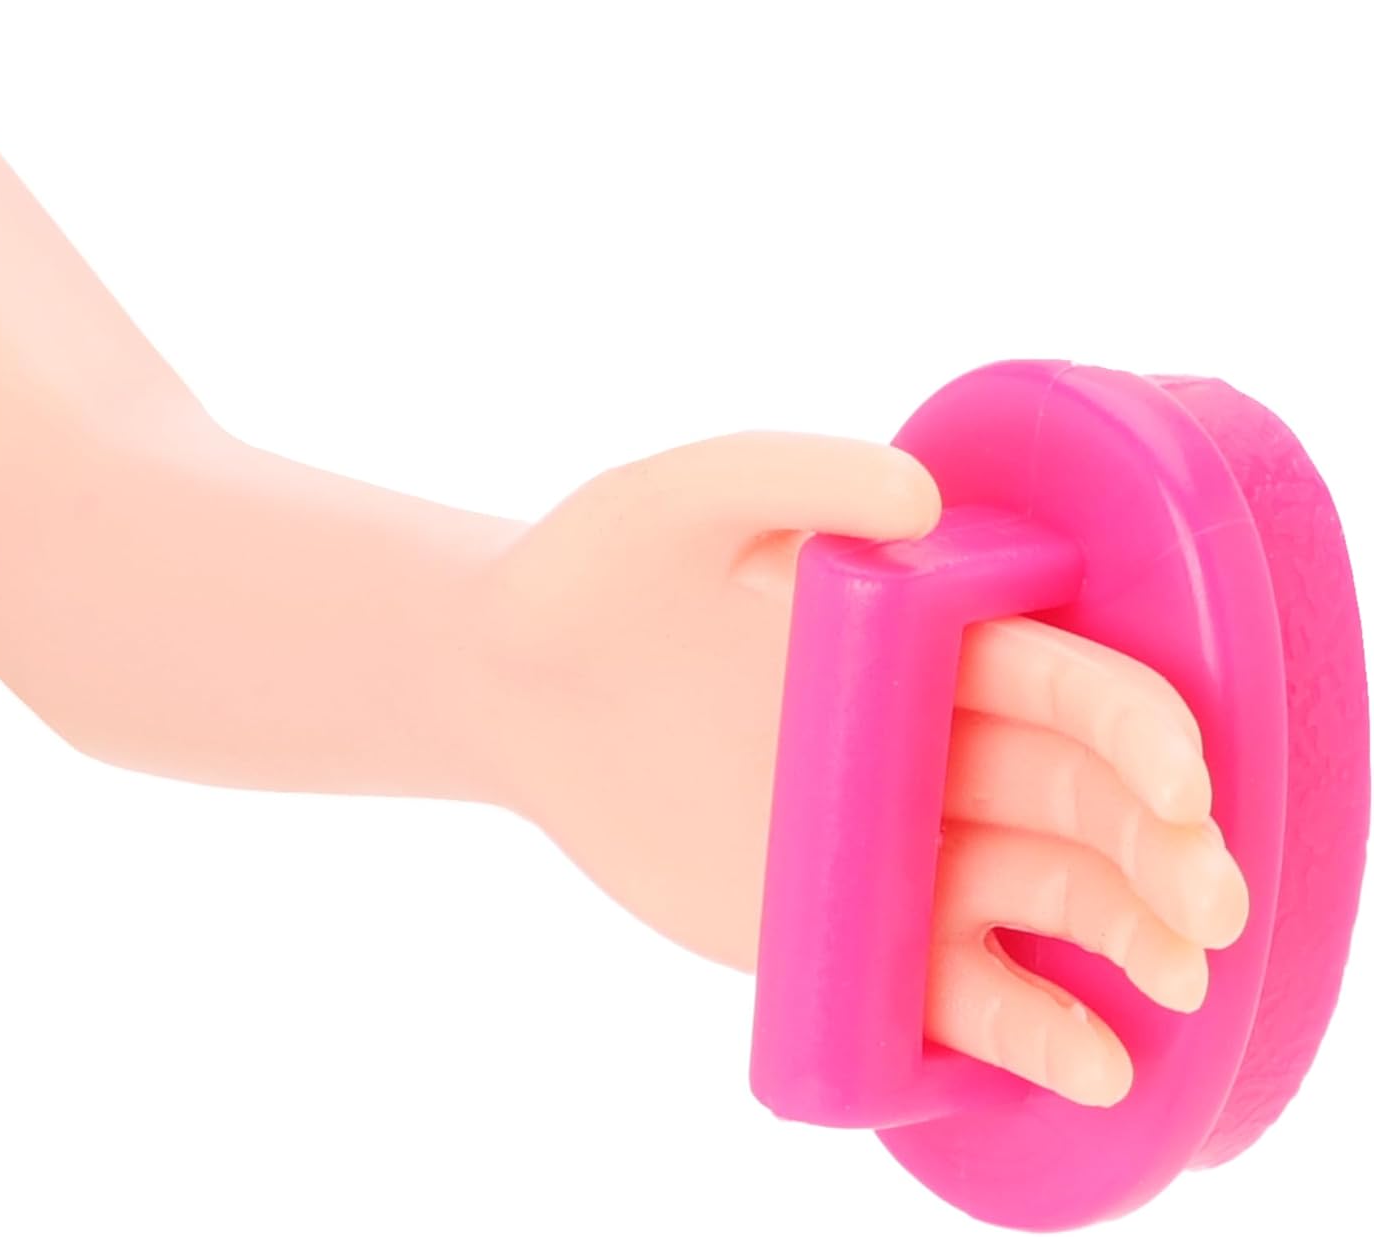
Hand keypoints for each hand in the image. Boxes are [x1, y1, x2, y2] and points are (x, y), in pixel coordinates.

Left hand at [478, 433, 1246, 1105]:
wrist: (508, 683)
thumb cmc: (590, 574)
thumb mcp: (675, 500)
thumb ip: (787, 473)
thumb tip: (920, 495)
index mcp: (925, 637)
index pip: (1062, 682)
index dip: (1132, 728)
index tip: (1177, 782)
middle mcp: (931, 739)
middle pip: (1077, 795)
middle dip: (1157, 844)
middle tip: (1206, 904)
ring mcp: (896, 841)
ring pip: (1044, 892)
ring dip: (1124, 935)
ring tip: (1175, 981)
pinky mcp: (845, 927)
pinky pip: (956, 986)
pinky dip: (1032, 1028)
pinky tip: (1096, 1066)